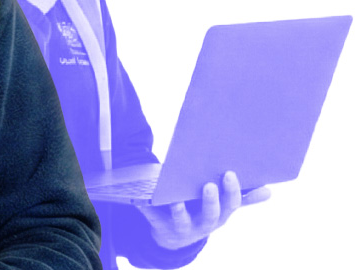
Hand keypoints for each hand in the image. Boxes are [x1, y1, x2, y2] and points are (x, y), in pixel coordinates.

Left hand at [137, 171, 270, 249]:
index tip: (229, 173)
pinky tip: (140, 200)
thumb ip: (243, 198)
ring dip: (179, 211)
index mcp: (220, 215)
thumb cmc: (201, 212)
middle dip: (210, 201)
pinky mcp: (161, 226)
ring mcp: (182, 227)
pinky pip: (153, 218)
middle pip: (210, 214)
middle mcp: (203, 224)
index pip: (230, 204)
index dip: (231, 191)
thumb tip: (269, 191)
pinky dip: (146, 209)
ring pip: (182, 220)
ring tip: (175, 201)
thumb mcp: (222, 208)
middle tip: (208, 185)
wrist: (174, 238)